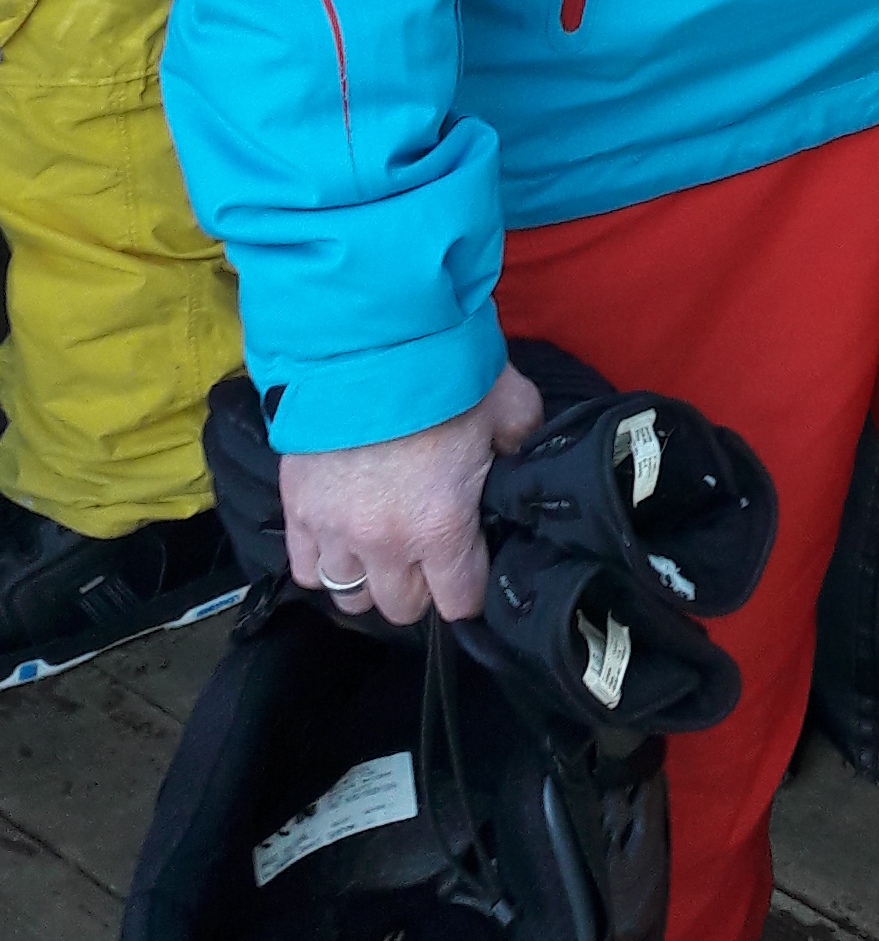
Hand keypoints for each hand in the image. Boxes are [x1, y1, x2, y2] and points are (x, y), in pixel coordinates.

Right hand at [281, 359, 544, 625]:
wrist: (368, 333)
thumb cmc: (444, 367)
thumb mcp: (509, 404)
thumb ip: (521, 445)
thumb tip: (521, 462)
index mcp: (441, 525)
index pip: (459, 601)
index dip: (470, 585)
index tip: (471, 561)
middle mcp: (384, 542)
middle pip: (402, 608)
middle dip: (421, 585)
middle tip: (428, 549)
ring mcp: (333, 529)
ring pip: (350, 596)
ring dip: (370, 577)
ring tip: (381, 546)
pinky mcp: (295, 508)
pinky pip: (305, 569)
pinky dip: (324, 561)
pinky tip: (341, 536)